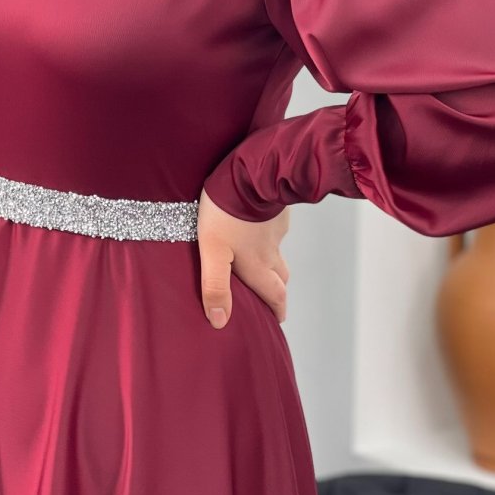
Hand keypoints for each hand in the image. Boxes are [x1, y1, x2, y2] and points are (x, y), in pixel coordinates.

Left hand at [198, 189, 290, 328]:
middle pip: (281, 277)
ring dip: (274, 263)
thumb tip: (219, 321)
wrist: (251, 173)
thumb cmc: (226, 213)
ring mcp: (275, 228)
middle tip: (272, 298)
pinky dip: (269, 235)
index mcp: (258, 265)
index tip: (277, 320)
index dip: (276, 310)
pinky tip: (256, 226)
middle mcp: (271, 250)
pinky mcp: (274, 208)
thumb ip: (215, 285)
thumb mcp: (213, 251)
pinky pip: (275, 228)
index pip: (274, 295)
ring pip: (278, 252)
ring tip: (262, 264)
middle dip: (278, 291)